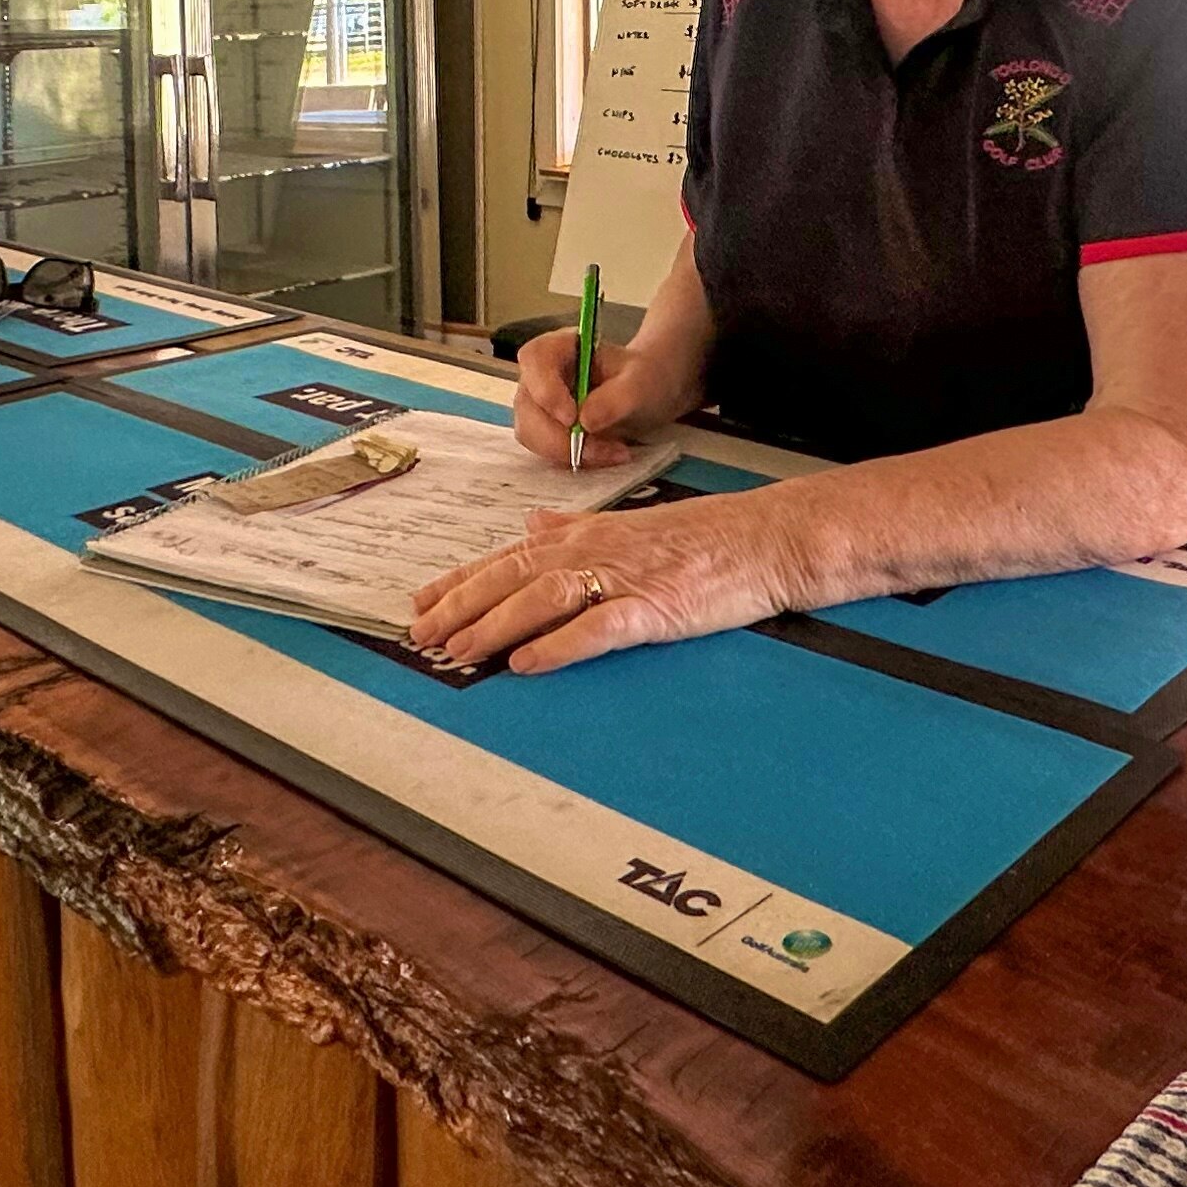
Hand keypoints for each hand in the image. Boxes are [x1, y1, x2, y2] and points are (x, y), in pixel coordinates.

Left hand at [410, 494, 803, 675]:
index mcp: (586, 533)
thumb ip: (577, 525)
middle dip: (461, 607)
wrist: (767, 539)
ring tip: (459, 653)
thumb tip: (534, 523)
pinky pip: (598, 627)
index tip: (418, 604)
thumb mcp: (631, 523)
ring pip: (543, 598)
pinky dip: (560, 645)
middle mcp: (595, 550)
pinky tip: (529, 663)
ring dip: (495, 625)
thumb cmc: (705, 535)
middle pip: (513, 577)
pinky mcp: (656, 607)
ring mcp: (625, 577)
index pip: (507, 556)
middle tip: (421, 637)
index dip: (459, 581)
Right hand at [509, 324, 699, 468]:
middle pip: (528, 405)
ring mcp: (538, 404)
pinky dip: (573, 459)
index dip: (545, 390)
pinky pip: (545, 451)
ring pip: (531, 434)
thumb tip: (585, 421)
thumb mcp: (640, 384)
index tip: (571, 417)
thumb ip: (616, 398)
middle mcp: (541, 374)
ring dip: (568, 452)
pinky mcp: (544, 430)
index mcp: (560, 347)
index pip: (535, 360)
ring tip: (614, 452)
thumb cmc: (644, 378)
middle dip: (559, 436)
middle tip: (602, 449)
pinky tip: (605, 455)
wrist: (648, 396)